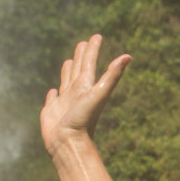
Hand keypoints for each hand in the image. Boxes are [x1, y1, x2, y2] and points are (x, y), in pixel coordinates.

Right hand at [41, 34, 130, 157]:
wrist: (68, 144)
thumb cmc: (83, 120)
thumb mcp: (99, 94)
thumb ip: (112, 75)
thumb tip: (128, 56)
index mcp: (86, 87)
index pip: (90, 63)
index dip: (93, 50)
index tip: (96, 36)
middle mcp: (76, 93)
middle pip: (78, 70)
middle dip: (80, 56)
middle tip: (82, 43)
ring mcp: (64, 103)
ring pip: (65, 82)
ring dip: (67, 71)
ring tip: (68, 62)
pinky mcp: (51, 112)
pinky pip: (52, 99)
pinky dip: (52, 94)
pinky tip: (53, 91)